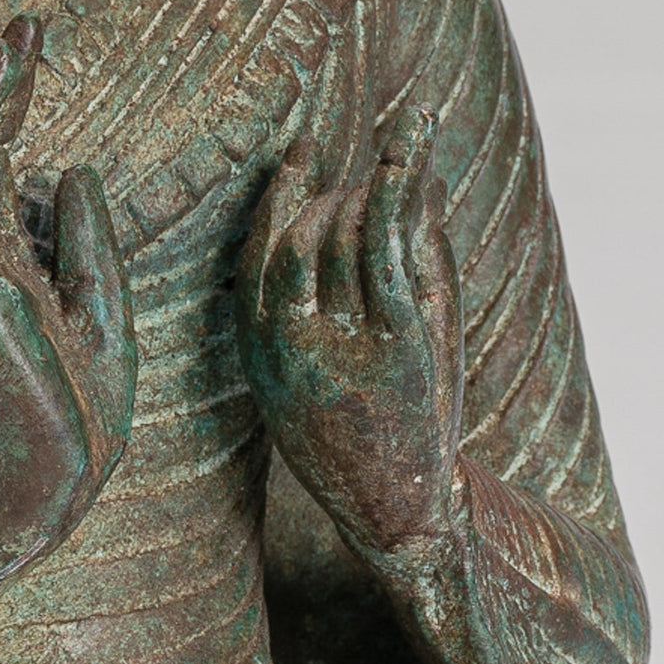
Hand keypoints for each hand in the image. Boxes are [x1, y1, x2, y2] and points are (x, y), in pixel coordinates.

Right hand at [0, 14, 136, 551]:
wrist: (31, 509)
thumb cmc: (67, 434)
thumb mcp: (104, 328)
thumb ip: (90, 252)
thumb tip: (82, 173)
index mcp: (26, 272)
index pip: (22, 173)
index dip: (26, 110)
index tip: (33, 52)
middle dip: (9, 88)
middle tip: (22, 23)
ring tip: (4, 41)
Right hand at [237, 108, 463, 554]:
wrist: (394, 512)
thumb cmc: (355, 447)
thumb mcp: (302, 383)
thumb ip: (306, 309)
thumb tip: (319, 232)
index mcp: (257, 350)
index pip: (256, 252)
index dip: (279, 195)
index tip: (301, 152)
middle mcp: (287, 341)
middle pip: (302, 236)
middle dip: (335, 193)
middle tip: (375, 176)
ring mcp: (339, 342)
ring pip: (345, 235)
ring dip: (371, 187)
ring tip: (404, 151)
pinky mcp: (395, 343)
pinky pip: (386, 249)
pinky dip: (394, 193)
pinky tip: (406, 159)